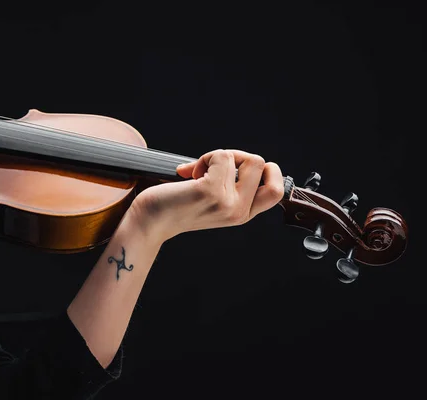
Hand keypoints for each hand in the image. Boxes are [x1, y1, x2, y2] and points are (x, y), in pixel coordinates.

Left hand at [130, 149, 283, 241]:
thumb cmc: (176, 206)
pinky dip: (204, 157)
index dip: (265, 171)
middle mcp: (238, 211)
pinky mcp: (210, 191)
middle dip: (240, 156)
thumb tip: (238, 157)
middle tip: (218, 167)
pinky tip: (188, 174)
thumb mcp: (214, 201)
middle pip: (264, 165)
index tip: (239, 169)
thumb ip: (231, 185)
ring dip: (217, 156)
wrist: (150, 222)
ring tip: (198, 172)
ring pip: (241, 157)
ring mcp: (226, 202)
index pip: (277, 190)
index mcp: (242, 214)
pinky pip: (220, 156)